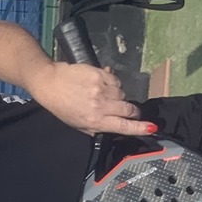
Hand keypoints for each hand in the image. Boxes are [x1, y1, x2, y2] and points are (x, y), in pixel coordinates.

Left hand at [28, 59, 154, 137]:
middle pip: (128, 109)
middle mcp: (100, 105)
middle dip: (133, 111)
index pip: (123, 126)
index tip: (152, 127)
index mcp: (95, 120)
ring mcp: (101, 88)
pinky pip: (116, 81)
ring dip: (119, 97)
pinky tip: (103, 85)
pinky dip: (113, 84)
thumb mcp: (78, 124)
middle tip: (130, 111)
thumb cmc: (62, 107)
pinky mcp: (100, 74)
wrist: (50, 83)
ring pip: (123, 94)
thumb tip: (116, 127)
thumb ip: (97, 127)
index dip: (139, 127)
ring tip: (105, 96)